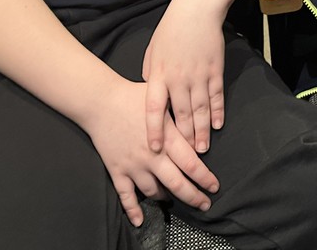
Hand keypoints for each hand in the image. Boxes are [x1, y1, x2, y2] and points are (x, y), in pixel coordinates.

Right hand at [84, 78, 218, 226]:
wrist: (101, 102)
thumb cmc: (135, 98)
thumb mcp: (164, 103)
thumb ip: (182, 118)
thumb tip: (202, 128)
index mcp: (166, 139)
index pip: (191, 164)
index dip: (205, 178)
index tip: (214, 186)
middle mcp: (152, 156)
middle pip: (177, 184)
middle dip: (194, 197)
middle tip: (205, 204)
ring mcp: (133, 166)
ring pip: (154, 192)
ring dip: (167, 198)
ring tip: (175, 199)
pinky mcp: (117, 171)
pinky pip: (126, 196)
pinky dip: (133, 210)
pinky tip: (140, 219)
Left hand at [143, 0, 226, 153]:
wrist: (196, 10)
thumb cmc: (171, 29)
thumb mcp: (152, 50)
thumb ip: (150, 73)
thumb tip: (150, 92)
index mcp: (158, 74)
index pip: (154, 109)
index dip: (154, 130)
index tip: (155, 148)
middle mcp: (178, 79)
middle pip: (181, 115)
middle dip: (184, 138)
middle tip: (187, 159)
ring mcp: (198, 75)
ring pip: (200, 109)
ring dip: (202, 131)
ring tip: (203, 148)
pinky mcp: (215, 70)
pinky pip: (216, 96)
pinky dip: (217, 112)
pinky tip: (218, 124)